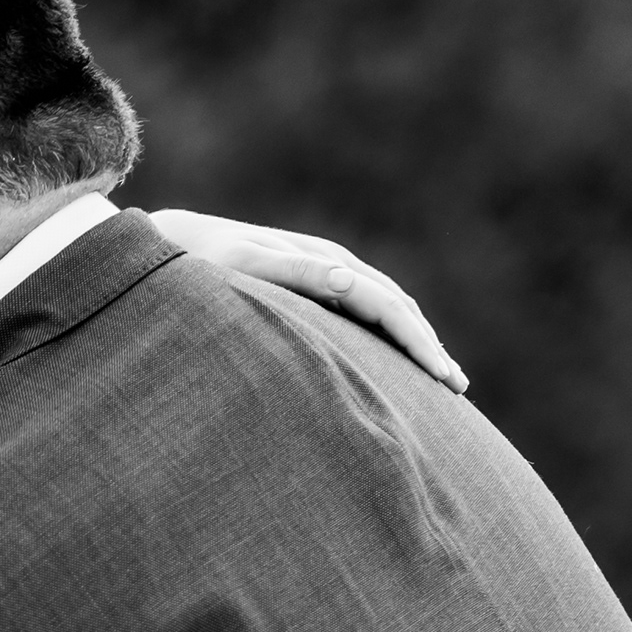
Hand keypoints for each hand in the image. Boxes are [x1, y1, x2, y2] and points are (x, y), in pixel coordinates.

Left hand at [151, 206, 467, 394]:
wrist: (172, 243)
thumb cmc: (201, 264)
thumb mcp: (244, 266)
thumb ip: (294, 273)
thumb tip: (346, 280)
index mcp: (323, 263)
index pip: (386, 305)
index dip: (417, 341)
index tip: (441, 377)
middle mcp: (331, 265)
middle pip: (396, 306)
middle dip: (428, 347)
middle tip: (459, 388)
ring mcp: (324, 275)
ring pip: (386, 308)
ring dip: (416, 342)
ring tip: (443, 379)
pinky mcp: (313, 288)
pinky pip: (364, 314)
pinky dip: (390, 336)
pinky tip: (398, 363)